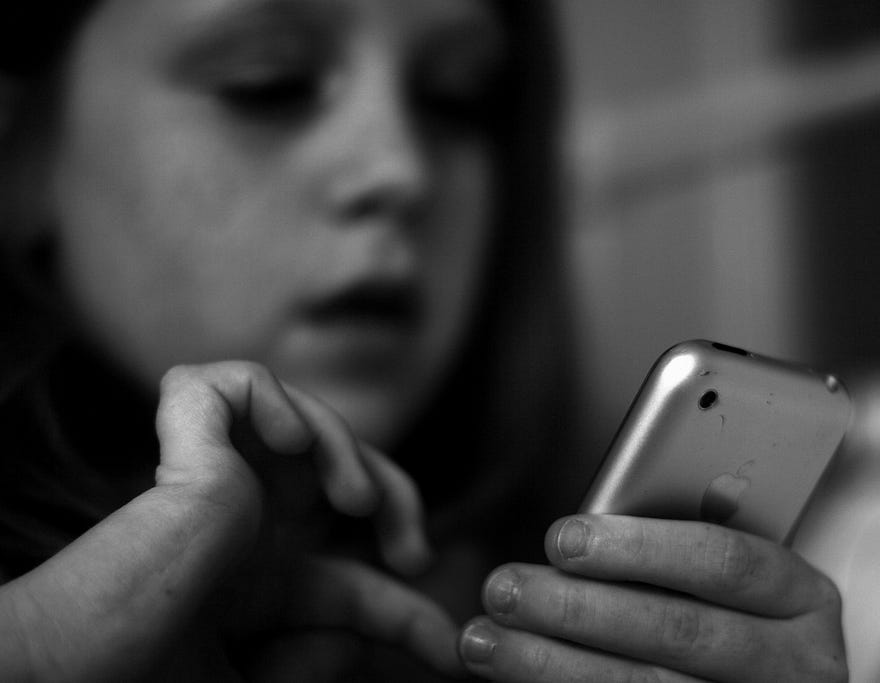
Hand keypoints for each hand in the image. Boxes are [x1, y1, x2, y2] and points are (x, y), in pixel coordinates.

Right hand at [0, 361, 461, 680]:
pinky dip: (274, 396)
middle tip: (410, 554)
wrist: (71, 667)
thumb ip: (315, 658)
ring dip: (349, 449)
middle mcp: (244, 519)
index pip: (351, 578)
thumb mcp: (251, 680)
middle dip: (396, 497)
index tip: (446, 649)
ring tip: (355, 504)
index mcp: (258, 578)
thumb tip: (375, 641)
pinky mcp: (184, 437)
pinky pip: (240, 381)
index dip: (407, 612)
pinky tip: (290, 442)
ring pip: (307, 419)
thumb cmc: (145, 676)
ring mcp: (214, 473)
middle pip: (346, 471)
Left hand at [459, 515, 845, 681]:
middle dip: (578, 609)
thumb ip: (673, 549)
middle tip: (504, 588)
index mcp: (799, 597)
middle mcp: (793, 664)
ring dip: (552, 666)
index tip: (562, 538)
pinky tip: (520, 680)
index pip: (725, 561)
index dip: (641, 547)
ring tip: (486, 641)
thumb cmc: (727, 615)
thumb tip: (576, 538)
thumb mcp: (723, 579)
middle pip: (679, 631)